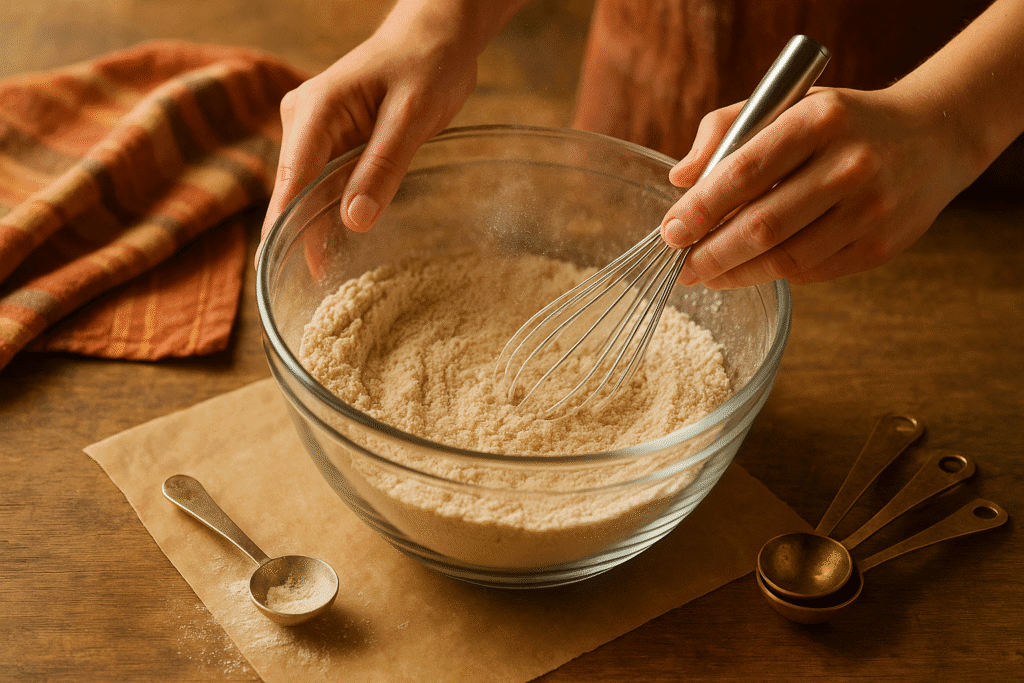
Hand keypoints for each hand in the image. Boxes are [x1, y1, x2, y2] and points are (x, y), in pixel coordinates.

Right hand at [258, 9, 477, 258]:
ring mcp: (314, 131)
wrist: (435, 37)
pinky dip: (330, 213)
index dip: (284, 227)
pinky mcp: (331, 141)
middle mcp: (303, 121)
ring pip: (307, 191)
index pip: (291, 180)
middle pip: (293, 191)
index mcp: (316, 110)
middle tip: (309, 291)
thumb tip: (353, 221)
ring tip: (322, 280)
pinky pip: (325, 184)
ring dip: (314, 230)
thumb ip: (383, 167)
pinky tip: (336, 249)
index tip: (277, 270)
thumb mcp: (412, 118)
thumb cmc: (426, 65)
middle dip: (297, 237)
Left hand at [659, 87, 973, 287]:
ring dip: (737, 273)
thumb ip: (725, 131)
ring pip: (786, 259)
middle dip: (711, 253)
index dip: (700, 209)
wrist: (932, 138)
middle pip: (762, 226)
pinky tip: (752, 269)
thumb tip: (680, 178)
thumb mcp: (786, 105)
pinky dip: (774, 274)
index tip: (670, 232)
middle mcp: (850, 165)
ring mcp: (871, 210)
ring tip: (707, 274)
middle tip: (681, 268)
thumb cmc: (841, 123)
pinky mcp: (881, 246)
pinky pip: (811, 272)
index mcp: (819, 121)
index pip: (744, 172)